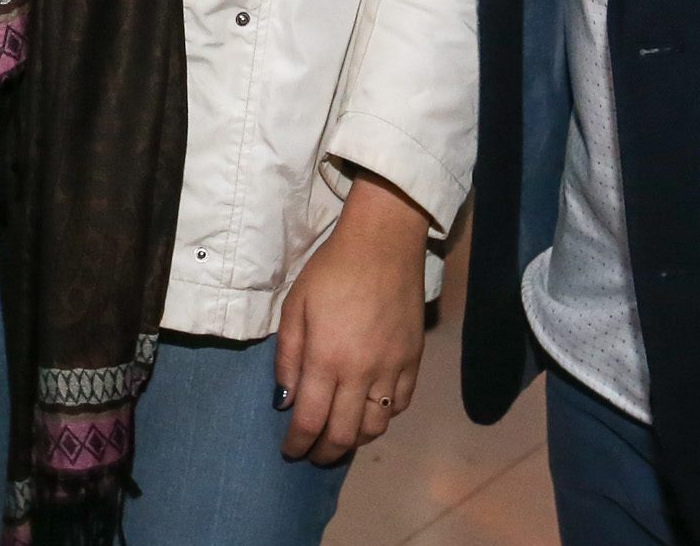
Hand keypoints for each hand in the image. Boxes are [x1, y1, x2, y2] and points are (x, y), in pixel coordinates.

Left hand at [274, 169, 428, 464]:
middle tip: (312, 454)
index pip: (311, 419)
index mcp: (327, 358)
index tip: (289, 452)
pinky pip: (400, 405)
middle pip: (344, 433)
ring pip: (376, 426)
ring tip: (340, 437)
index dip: (298, 443)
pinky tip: (369, 412)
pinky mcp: (414, 362)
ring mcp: (392, 369)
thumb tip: (285, 400)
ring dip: (355, 440)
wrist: (383, 245)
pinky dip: (383, 417)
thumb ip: (288, 357)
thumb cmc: (331, 271)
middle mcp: (361, 372)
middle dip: (324, 451)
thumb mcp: (295, 307)